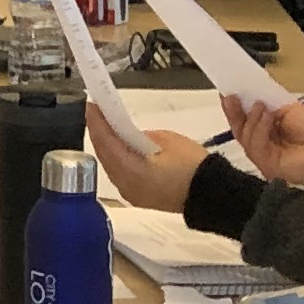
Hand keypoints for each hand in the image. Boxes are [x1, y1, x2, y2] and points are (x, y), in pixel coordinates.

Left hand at [83, 109, 211, 213]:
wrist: (212, 195)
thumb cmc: (194, 166)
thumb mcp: (169, 141)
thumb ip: (143, 136)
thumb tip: (130, 134)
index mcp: (133, 171)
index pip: (107, 142)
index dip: (97, 122)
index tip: (92, 105)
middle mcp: (126, 185)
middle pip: (104, 155)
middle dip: (99, 133)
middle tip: (96, 112)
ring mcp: (130, 194)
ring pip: (109, 166)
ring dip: (106, 146)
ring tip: (104, 126)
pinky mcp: (138, 198)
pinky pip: (119, 175)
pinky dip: (115, 159)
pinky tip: (116, 147)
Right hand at [226, 92, 303, 187]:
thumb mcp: (286, 108)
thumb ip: (265, 102)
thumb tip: (247, 92)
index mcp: (264, 131)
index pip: (243, 121)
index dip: (234, 107)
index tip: (227, 91)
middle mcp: (260, 145)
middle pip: (239, 130)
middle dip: (233, 112)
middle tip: (230, 96)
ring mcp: (262, 157)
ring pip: (244, 137)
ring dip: (251, 118)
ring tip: (260, 104)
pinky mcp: (266, 165)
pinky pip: (256, 146)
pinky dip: (260, 128)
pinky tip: (268, 116)